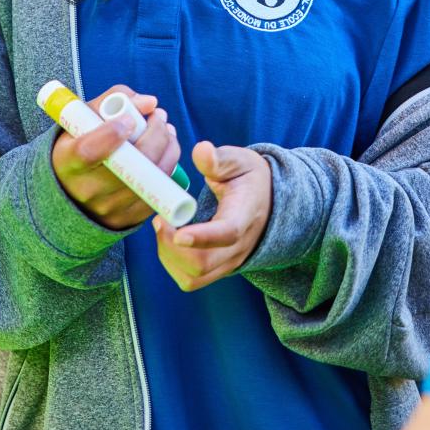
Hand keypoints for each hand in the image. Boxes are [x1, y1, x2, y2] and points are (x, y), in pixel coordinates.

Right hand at [51, 85, 179, 230]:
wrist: (70, 192)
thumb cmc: (79, 145)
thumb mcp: (83, 119)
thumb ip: (113, 100)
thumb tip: (149, 102)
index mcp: (68, 163)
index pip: (88, 152)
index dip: (112, 134)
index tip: (129, 119)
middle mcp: (87, 190)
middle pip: (130, 166)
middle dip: (154, 135)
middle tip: (159, 116)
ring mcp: (109, 208)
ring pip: (151, 178)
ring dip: (167, 148)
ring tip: (166, 129)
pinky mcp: (129, 218)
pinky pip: (158, 192)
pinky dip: (168, 167)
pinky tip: (166, 150)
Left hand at [153, 142, 271, 290]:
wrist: (268, 200)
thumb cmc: (249, 178)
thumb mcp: (239, 161)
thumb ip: (219, 159)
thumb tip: (201, 150)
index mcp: (245, 215)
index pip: (227, 233)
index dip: (202, 237)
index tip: (178, 232)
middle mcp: (239, 246)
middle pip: (203, 264)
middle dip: (172, 247)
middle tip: (160, 219)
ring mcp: (229, 262)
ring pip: (193, 277)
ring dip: (170, 257)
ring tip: (163, 228)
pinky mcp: (218, 269)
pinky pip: (191, 279)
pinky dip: (173, 264)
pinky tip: (169, 240)